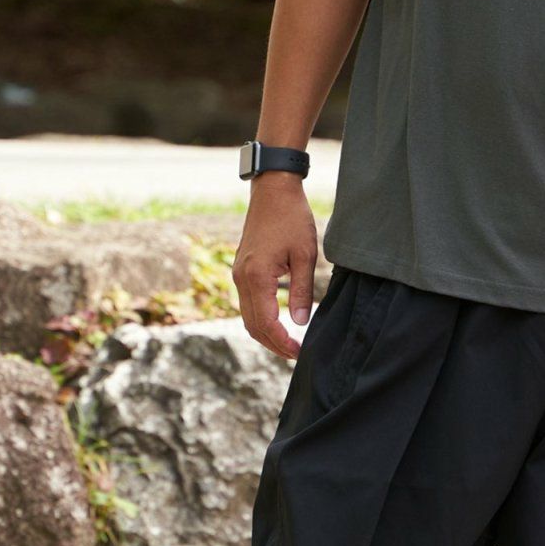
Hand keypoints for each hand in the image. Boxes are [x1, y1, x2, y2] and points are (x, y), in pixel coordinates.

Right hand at [232, 174, 318, 358]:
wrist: (273, 191)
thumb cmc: (292, 218)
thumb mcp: (305, 255)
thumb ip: (302, 291)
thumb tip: (300, 323)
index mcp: (257, 276)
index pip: (266, 323)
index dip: (282, 342)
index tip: (300, 352)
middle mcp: (242, 278)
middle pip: (252, 325)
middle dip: (273, 344)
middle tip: (295, 354)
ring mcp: (238, 274)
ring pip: (247, 316)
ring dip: (265, 333)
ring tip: (288, 343)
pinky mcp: (242, 269)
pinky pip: (247, 302)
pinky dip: (260, 318)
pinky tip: (278, 322)